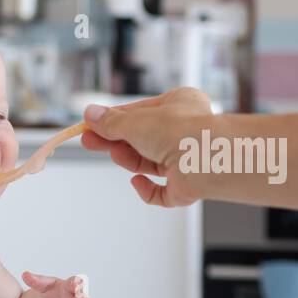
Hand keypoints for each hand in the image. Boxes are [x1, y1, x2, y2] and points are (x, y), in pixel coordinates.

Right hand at [80, 87, 212, 207]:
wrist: (208, 159)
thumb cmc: (181, 131)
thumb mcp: (136, 121)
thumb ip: (112, 122)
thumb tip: (91, 115)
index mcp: (180, 105)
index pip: (141, 112)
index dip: (115, 119)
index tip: (91, 124)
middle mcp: (185, 131)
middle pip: (143, 138)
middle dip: (115, 141)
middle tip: (88, 141)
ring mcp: (187, 160)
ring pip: (150, 163)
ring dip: (130, 159)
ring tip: (116, 154)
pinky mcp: (187, 187)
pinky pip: (162, 191)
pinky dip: (147, 189)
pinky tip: (138, 181)